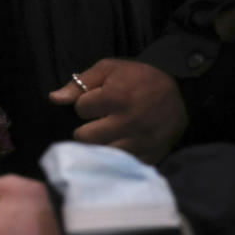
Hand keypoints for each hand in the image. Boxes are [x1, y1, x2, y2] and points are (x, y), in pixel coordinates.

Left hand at [49, 58, 187, 163]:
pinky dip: (116, 158)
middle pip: (86, 136)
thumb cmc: (138, 77)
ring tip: (106, 135)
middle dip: (86, 128)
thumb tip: (54, 99)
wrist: (181, 89)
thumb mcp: (109, 69)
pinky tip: (118, 146)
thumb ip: (80, 83)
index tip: (95, 102)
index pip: (81, 109)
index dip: (85, 105)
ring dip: (99, 145)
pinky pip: (123, 164)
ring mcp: (141, 141)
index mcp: (117, 97)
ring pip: (102, 153)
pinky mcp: (151, 155)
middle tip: (98, 122)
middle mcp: (129, 121)